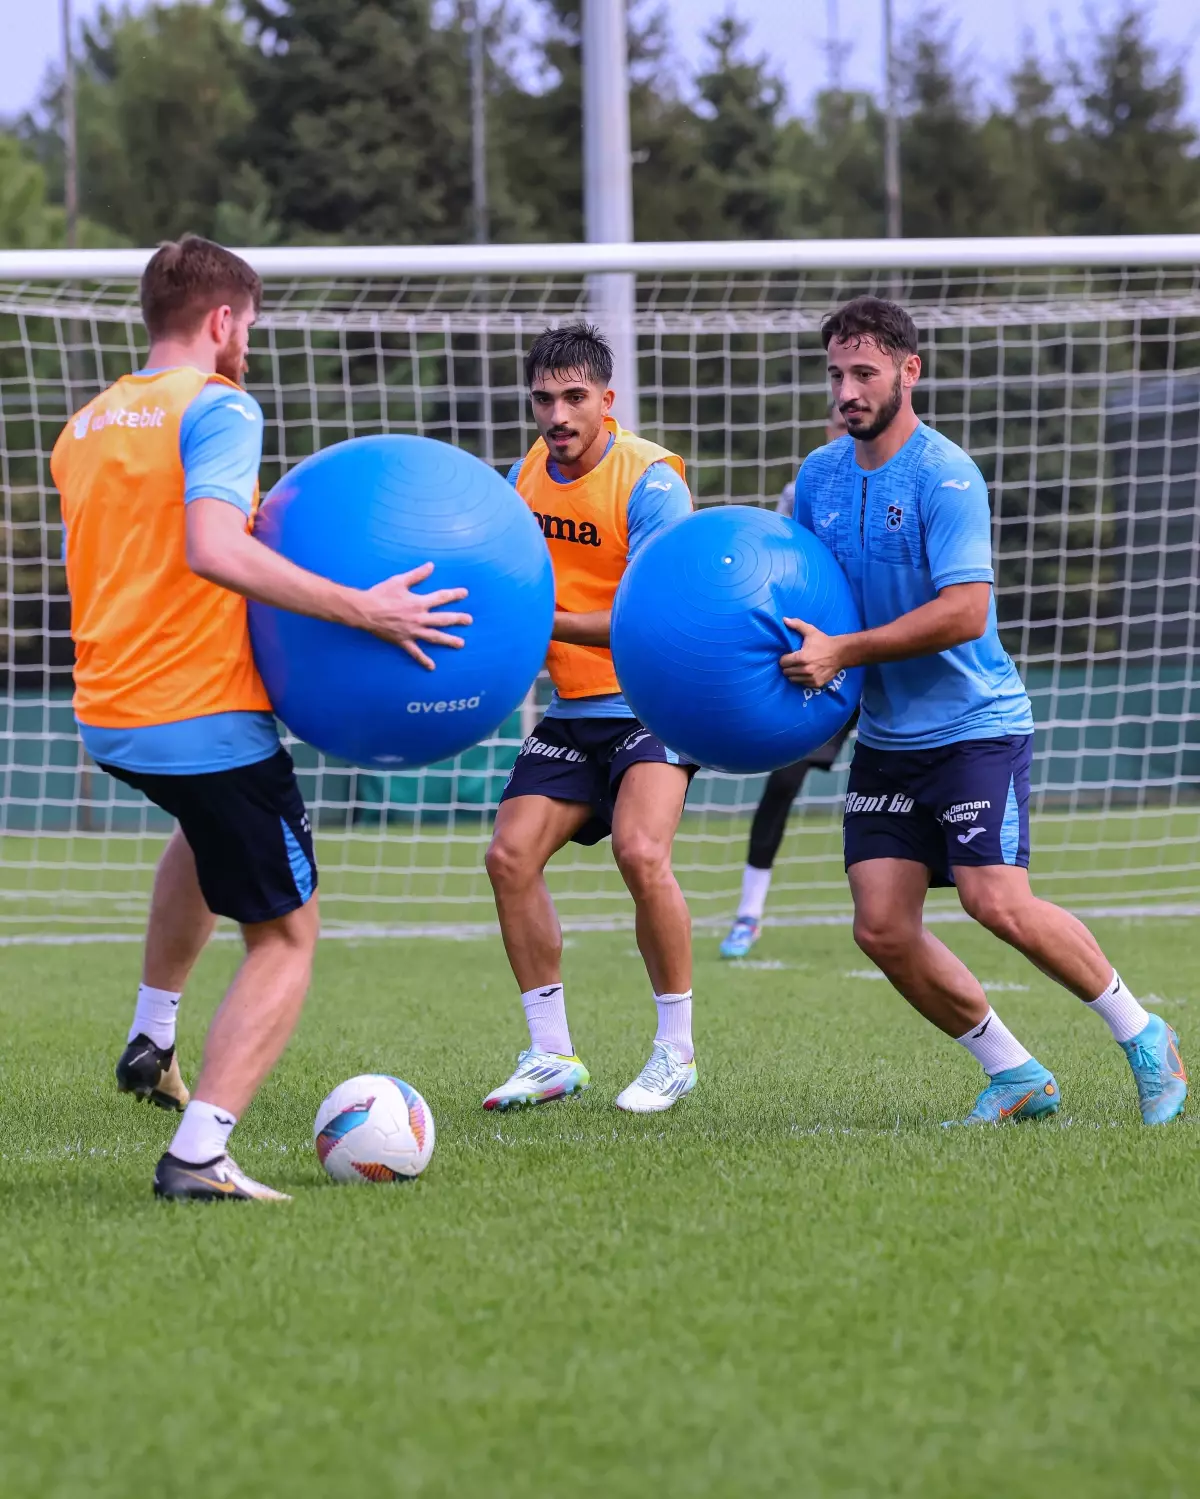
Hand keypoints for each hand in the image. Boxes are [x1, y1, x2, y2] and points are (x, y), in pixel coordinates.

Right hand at [356, 562, 471, 669]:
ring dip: (449, 640)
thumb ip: (417, 575)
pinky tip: (432, 667)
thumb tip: (431, 565)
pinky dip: (423, 660)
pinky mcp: (403, 641)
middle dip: (458, 619)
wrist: (364, 611)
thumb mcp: (399, 581)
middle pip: (443, 619)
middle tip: (469, 620)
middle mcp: (419, 618)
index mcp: (419, 602)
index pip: (441, 597)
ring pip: (434, 637)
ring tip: (461, 644)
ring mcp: (412, 631)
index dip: (454, 595)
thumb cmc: (380, 594)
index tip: (465, 593)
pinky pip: (415, 652)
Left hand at [779, 617, 845, 688]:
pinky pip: (802, 684)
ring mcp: (811, 678)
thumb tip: (784, 619)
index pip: (783, 662)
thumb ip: (797, 625)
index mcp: (801, 658)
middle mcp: (805, 670)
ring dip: (793, 674)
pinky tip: (806, 672)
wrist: (841, 653)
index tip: (788, 656)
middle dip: (788, 666)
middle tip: (792, 662)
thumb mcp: (811, 631)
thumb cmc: (824, 642)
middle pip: (786, 672)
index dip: (784, 658)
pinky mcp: (816, 684)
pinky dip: (802, 679)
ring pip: (793, 679)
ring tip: (798, 667)